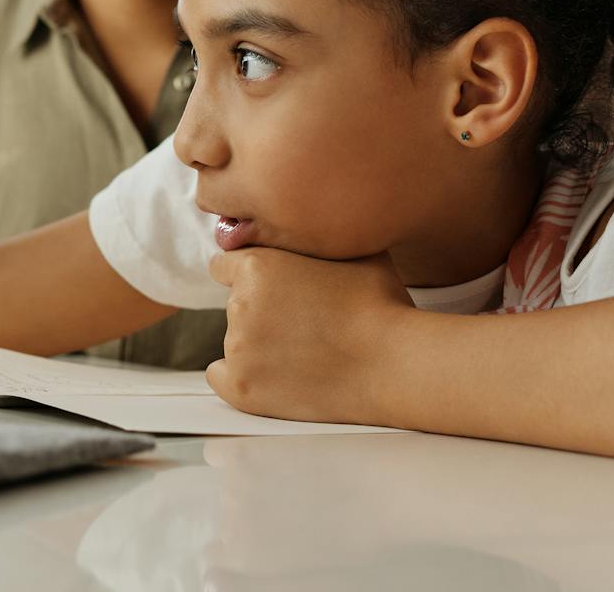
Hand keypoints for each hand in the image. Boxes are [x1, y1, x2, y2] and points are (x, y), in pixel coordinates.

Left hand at [206, 247, 413, 424]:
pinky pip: (221, 377)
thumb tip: (306, 225)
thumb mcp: (349, 249)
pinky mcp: (242, 388)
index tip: (274, 289)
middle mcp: (239, 305)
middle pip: (235, 305)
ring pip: (235, 341)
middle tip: (303, 323)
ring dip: (259, 345)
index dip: (252, 275)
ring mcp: (238, 349)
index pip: (225, 265)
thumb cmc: (379, 304)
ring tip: (305, 352)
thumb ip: (310, 238)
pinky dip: (241, 376)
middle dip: (262, 311)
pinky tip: (274, 375)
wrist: (392, 364)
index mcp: (257, 266)